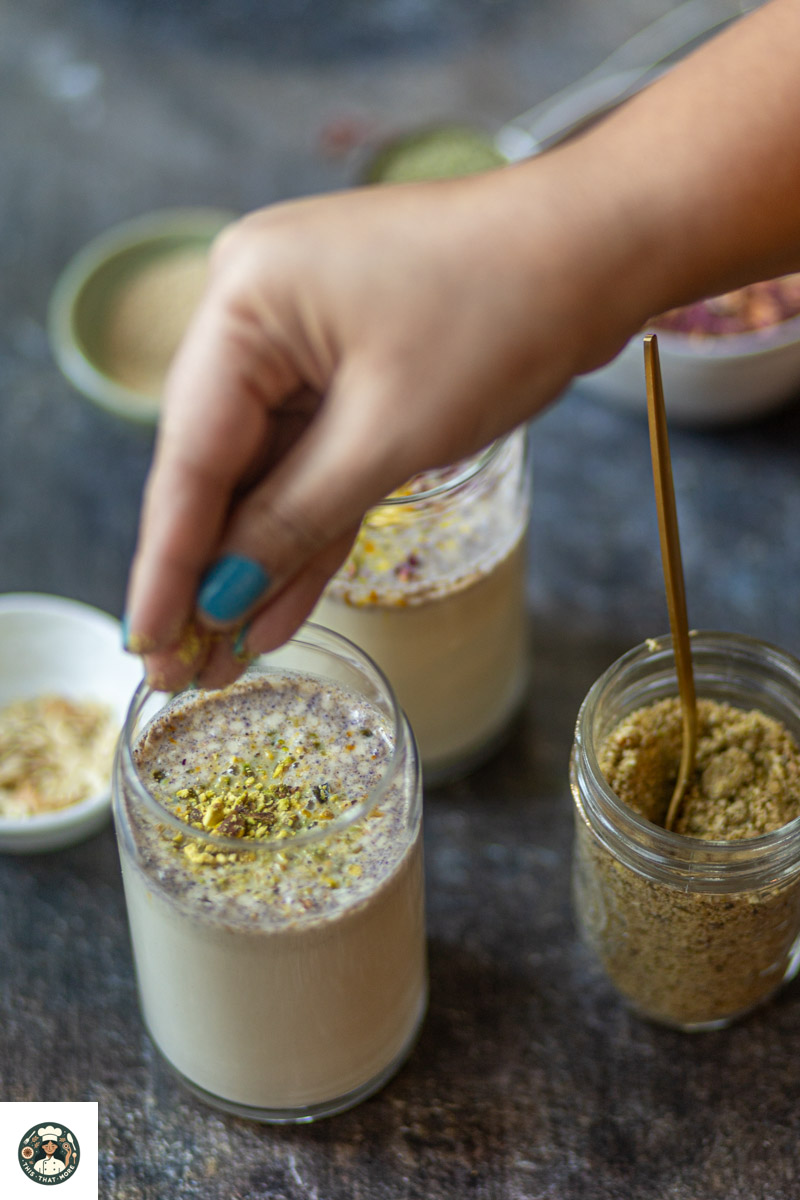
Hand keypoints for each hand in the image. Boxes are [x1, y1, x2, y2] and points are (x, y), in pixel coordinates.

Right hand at [124, 163, 636, 691]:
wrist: (599, 248)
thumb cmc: (502, 314)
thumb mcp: (390, 435)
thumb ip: (294, 521)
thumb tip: (222, 598)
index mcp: (243, 300)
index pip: (190, 458)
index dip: (168, 565)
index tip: (145, 647)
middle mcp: (254, 311)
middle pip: (218, 467)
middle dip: (209, 573)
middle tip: (180, 672)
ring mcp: (301, 335)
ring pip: (267, 472)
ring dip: (255, 562)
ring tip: (221, 658)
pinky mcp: (346, 361)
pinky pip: (314, 456)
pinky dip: (306, 524)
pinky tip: (274, 604)